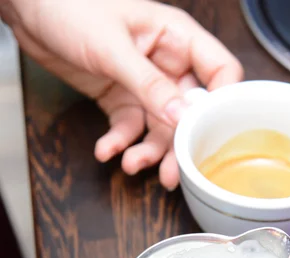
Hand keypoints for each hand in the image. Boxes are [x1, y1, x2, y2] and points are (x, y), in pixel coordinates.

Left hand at [1, 0, 242, 188]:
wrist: (30, 11)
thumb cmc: (71, 7)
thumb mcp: (113, 48)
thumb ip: (148, 84)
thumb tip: (181, 116)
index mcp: (176, 39)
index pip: (220, 72)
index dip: (222, 104)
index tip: (212, 133)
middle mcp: (166, 64)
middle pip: (189, 112)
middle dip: (179, 144)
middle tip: (172, 172)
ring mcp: (144, 85)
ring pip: (159, 128)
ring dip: (147, 150)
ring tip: (131, 165)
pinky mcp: (121, 99)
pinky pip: (129, 128)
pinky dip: (119, 142)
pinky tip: (106, 150)